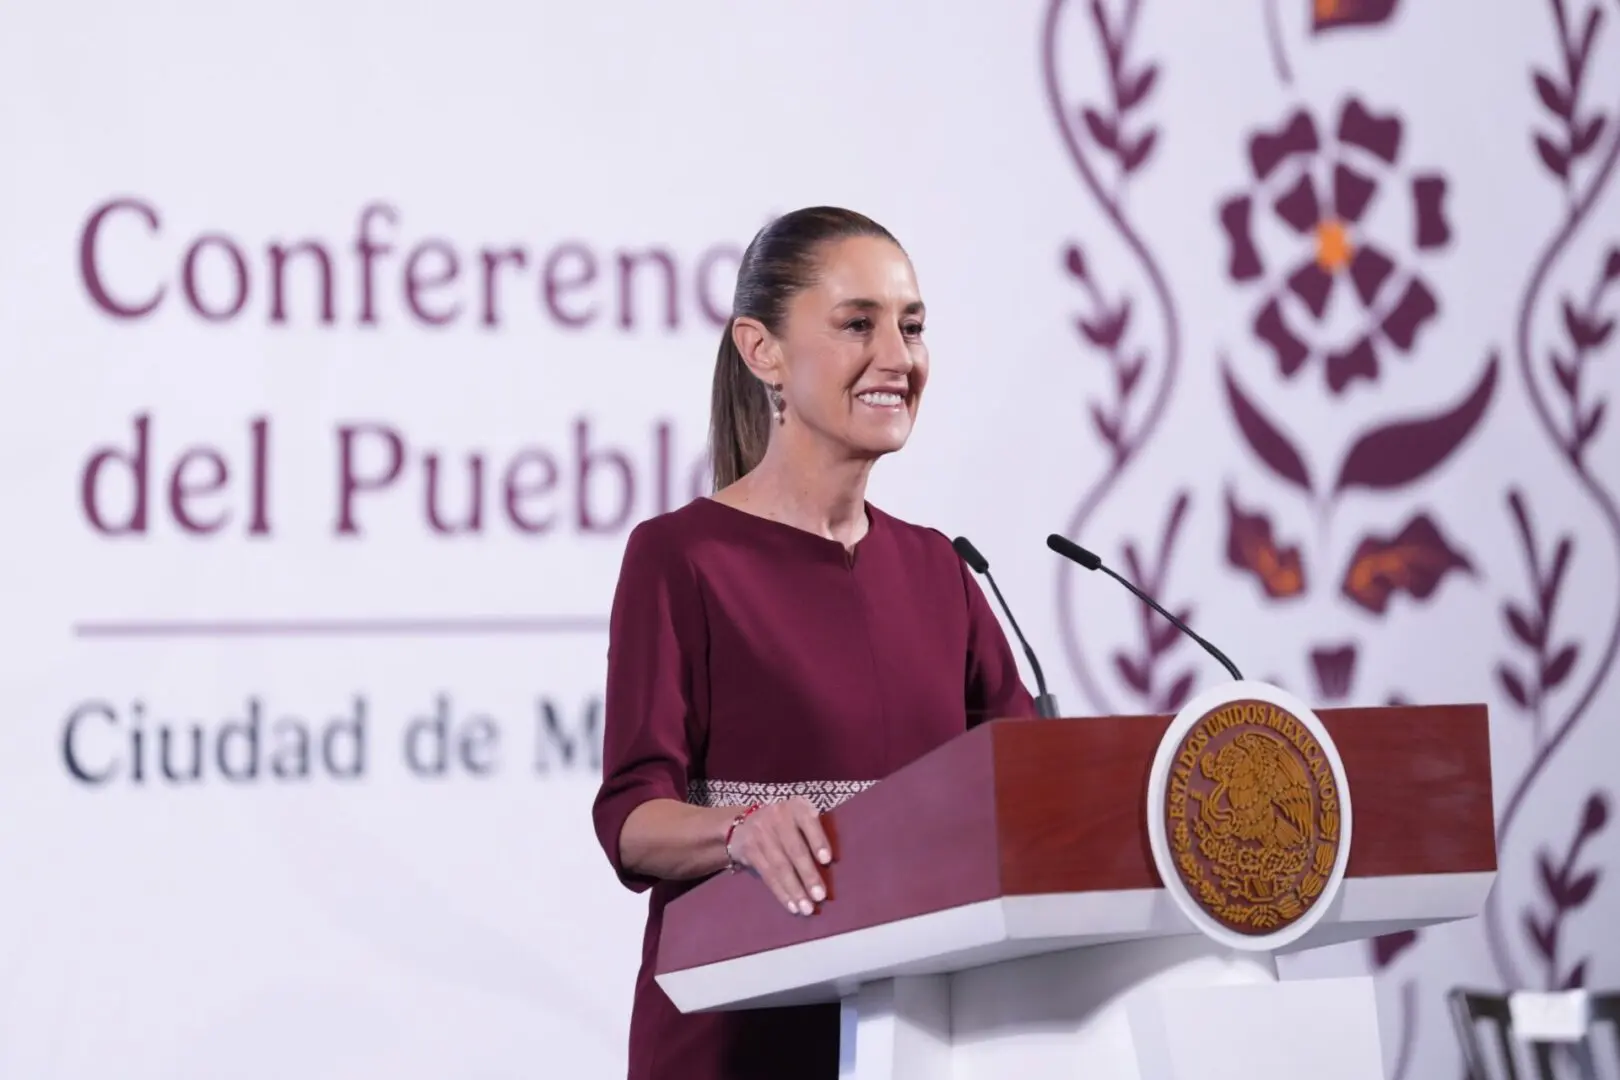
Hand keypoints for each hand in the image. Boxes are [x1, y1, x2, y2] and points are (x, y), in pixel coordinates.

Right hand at [725, 798, 831, 915]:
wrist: (743, 824)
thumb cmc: (785, 824)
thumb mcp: (798, 817)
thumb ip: (813, 832)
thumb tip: (834, 864)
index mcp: (796, 807)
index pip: (809, 822)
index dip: (818, 841)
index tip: (827, 860)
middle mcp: (777, 816)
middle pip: (795, 850)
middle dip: (808, 875)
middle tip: (820, 896)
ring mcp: (761, 833)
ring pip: (780, 866)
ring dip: (795, 890)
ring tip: (807, 908)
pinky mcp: (749, 850)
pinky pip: (767, 874)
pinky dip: (781, 892)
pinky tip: (791, 905)